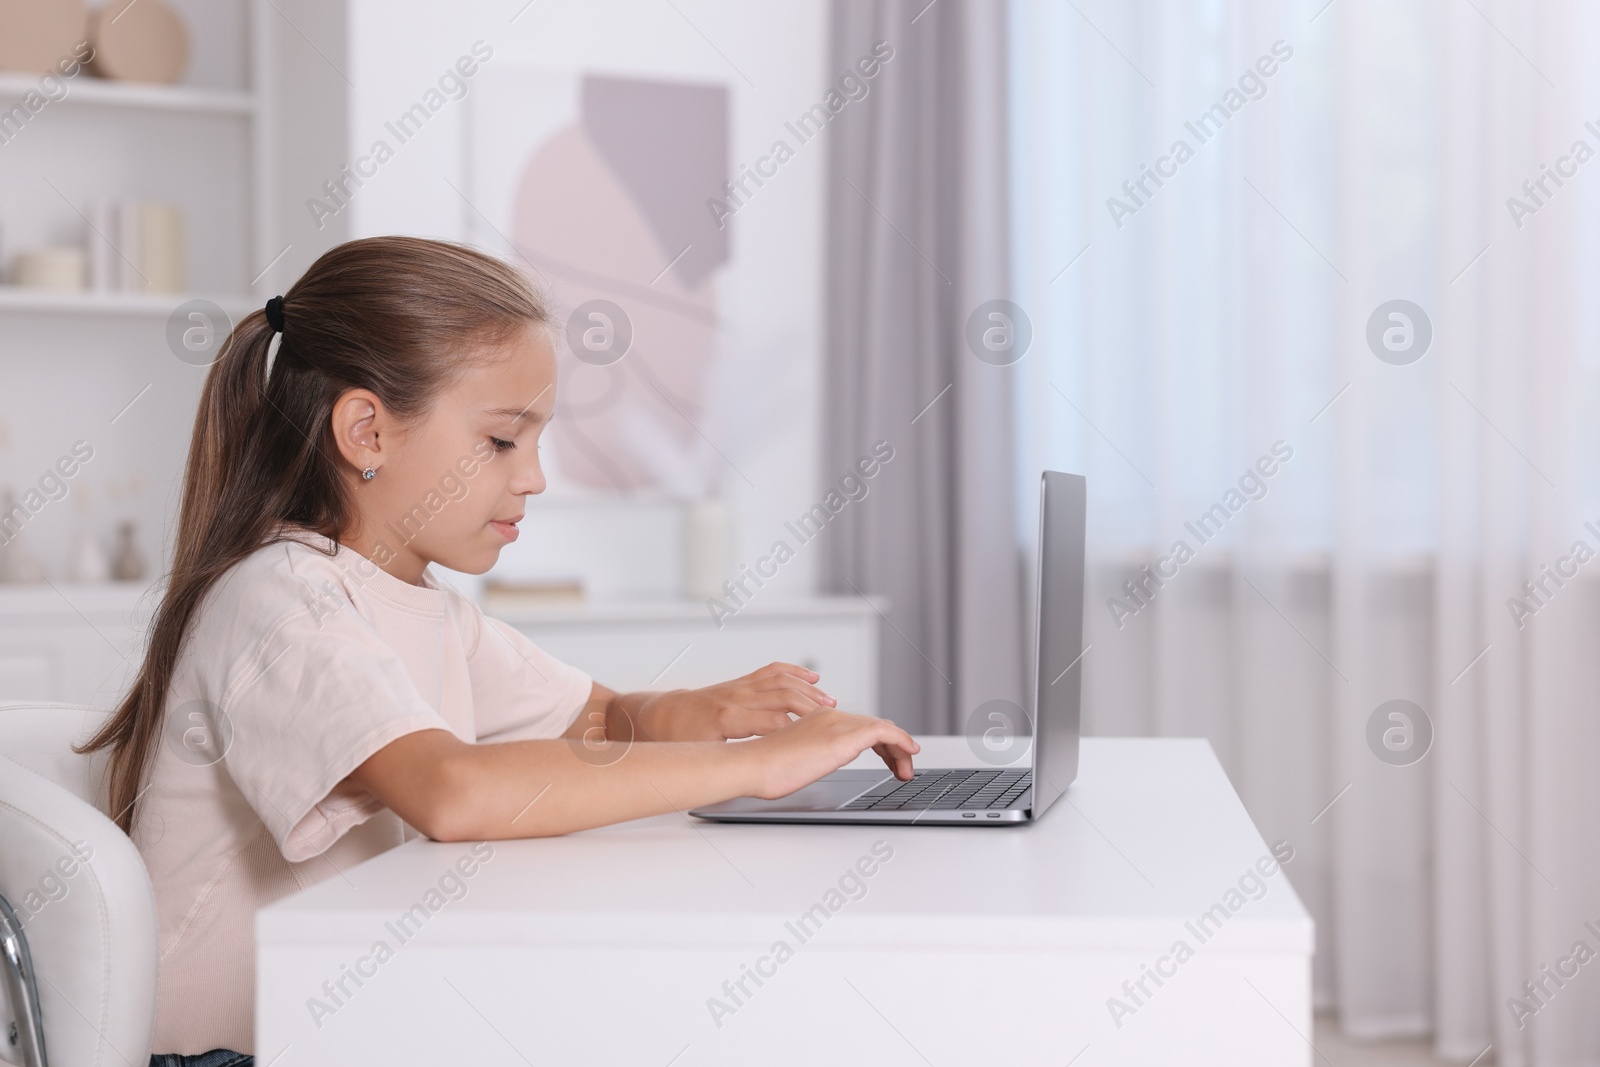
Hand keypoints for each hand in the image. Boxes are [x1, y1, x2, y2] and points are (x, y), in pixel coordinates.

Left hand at [635, 662, 837, 741]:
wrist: (658, 716)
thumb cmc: (676, 739)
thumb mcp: (699, 755)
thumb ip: (725, 761)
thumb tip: (747, 775)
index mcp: (728, 718)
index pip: (772, 719)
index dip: (796, 727)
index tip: (819, 738)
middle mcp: (737, 697)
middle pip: (783, 696)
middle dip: (811, 707)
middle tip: (835, 718)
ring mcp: (739, 687)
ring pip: (781, 681)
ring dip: (808, 690)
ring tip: (830, 702)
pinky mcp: (740, 682)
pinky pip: (771, 671)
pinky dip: (794, 672)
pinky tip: (812, 678)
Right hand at [743, 708, 919, 799]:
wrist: (753, 765)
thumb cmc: (765, 769)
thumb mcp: (794, 759)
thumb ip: (812, 756)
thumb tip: (818, 765)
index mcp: (819, 719)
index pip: (860, 726)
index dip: (879, 744)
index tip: (889, 761)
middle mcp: (831, 716)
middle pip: (875, 727)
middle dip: (893, 748)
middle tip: (901, 769)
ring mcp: (838, 723)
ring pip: (883, 729)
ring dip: (899, 750)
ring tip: (905, 771)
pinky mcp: (844, 736)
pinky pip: (885, 733)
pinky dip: (901, 742)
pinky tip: (909, 754)